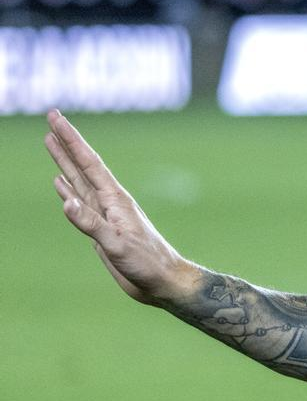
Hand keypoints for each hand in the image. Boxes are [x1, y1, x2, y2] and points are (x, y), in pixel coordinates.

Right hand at [44, 109, 197, 305]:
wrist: (163, 282)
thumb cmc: (147, 264)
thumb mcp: (118, 245)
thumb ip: (92, 224)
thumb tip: (65, 201)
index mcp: (115, 200)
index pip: (89, 163)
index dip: (71, 140)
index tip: (56, 118)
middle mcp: (109, 203)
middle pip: (82, 166)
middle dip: (66, 143)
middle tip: (51, 118)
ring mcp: (106, 215)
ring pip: (79, 182)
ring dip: (64, 162)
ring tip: (51, 143)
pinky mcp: (102, 230)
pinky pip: (80, 204)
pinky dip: (68, 191)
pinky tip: (61, 183)